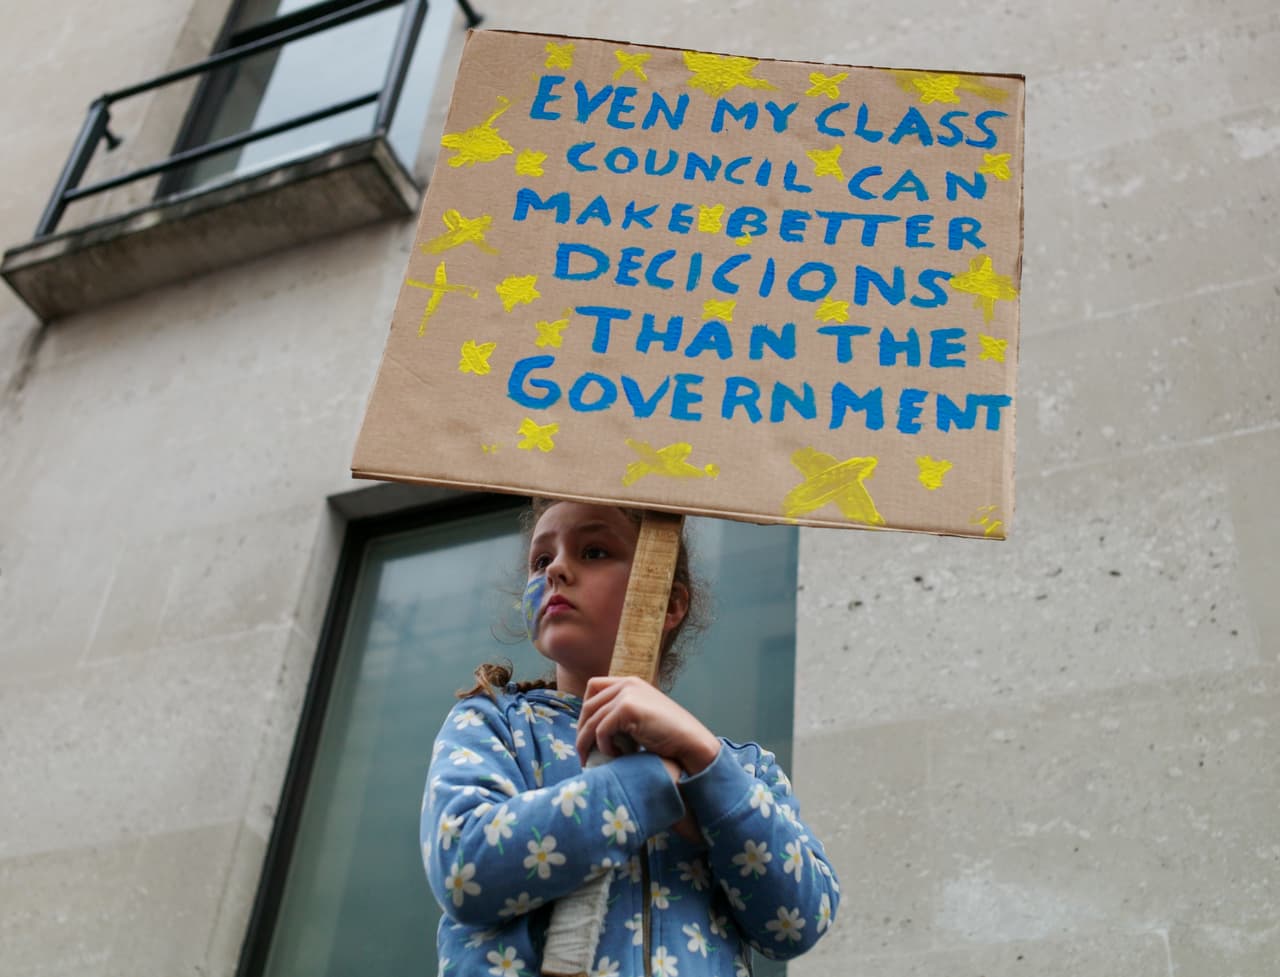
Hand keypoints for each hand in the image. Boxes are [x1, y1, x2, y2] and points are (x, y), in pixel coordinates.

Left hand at [577, 676, 720, 775]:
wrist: (691, 741)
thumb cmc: (669, 735)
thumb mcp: (643, 716)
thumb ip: (622, 713)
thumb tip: (595, 728)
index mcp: (630, 682)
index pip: (594, 687)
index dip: (586, 710)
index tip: (587, 731)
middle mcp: (627, 684)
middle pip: (589, 705)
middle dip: (582, 730)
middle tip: (582, 753)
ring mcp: (627, 694)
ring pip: (592, 719)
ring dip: (588, 743)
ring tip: (591, 760)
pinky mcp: (628, 708)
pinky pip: (602, 729)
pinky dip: (603, 746)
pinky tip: (615, 755)